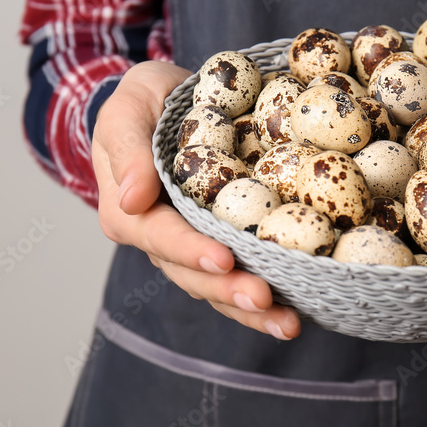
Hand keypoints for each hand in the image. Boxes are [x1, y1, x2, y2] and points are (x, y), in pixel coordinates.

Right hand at [92, 61, 299, 339]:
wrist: (165, 102)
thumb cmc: (142, 102)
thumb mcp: (126, 111)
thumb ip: (127, 151)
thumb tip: (131, 198)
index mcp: (130, 214)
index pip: (160, 237)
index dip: (191, 250)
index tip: (224, 259)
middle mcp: (161, 240)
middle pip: (193, 275)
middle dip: (229, 291)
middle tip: (264, 299)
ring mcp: (193, 247)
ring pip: (219, 287)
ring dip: (252, 310)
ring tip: (289, 324)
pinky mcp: (222, 244)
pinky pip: (242, 275)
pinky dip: (269, 296)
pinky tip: (300, 311)